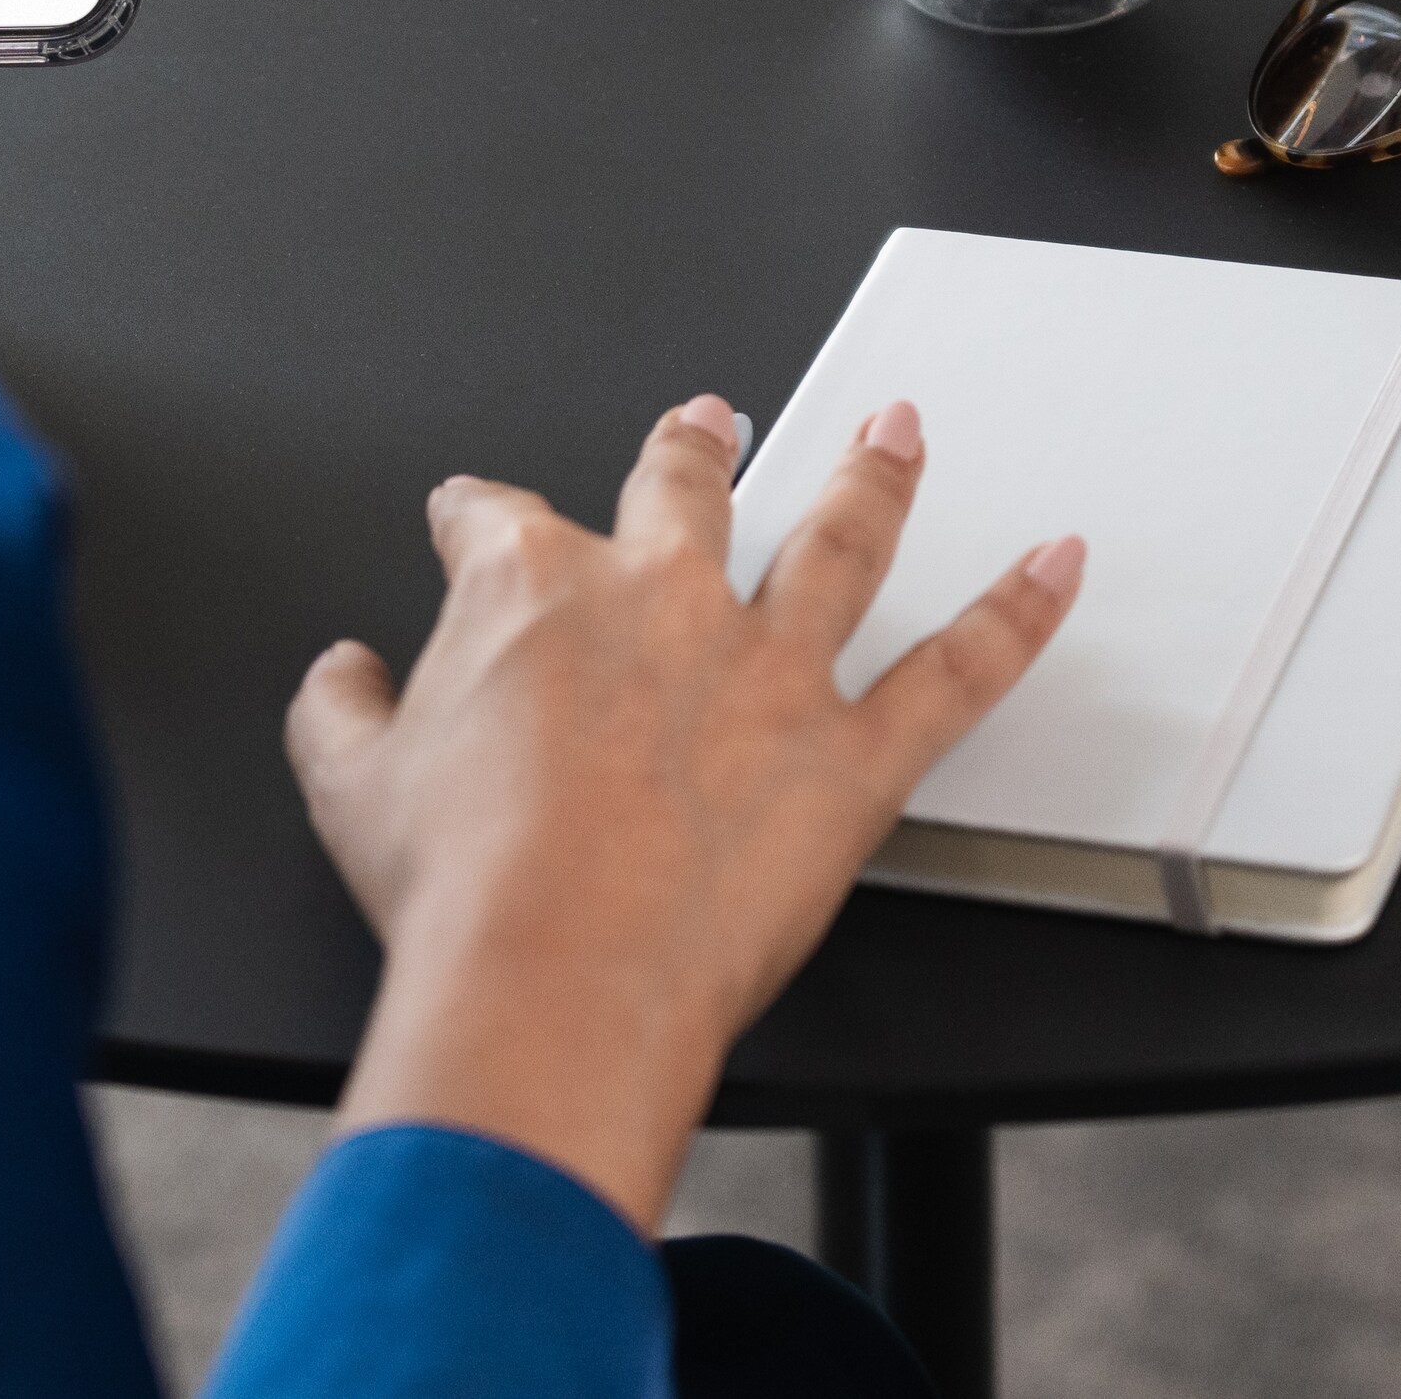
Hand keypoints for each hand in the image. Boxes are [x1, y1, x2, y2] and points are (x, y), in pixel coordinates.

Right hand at [284, 396, 1084, 1231]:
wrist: (553, 981)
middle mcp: (661, 600)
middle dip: (697, 446)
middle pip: (687, 490)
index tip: (468, 513)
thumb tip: (340, 675)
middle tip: (714, 419)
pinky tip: (1060, 567)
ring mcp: (767, 670)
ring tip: (898, 431)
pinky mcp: (851, 756)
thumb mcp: (346, 787)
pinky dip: (1021, 615)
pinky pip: (960, 670)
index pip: (493, 517)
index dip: (474, 513)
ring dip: (875, 475)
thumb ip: (340, 710)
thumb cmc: (460, 894)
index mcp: (529, 590)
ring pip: (838, 541)